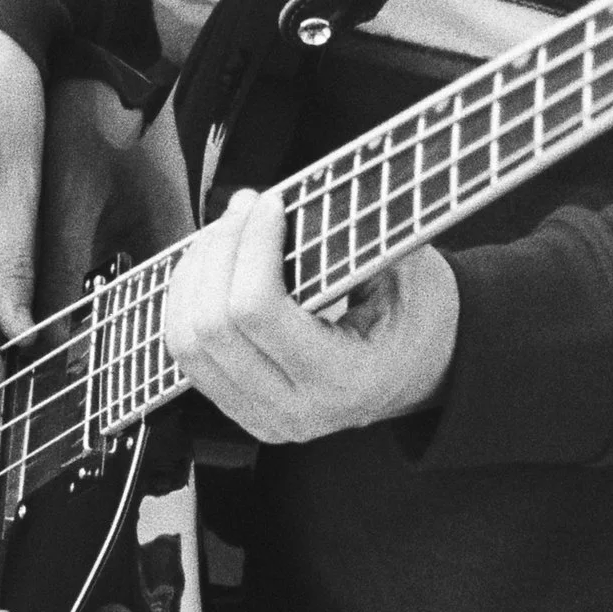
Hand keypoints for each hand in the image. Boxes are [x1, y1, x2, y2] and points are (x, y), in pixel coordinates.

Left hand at [163, 188, 459, 443]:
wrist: (425, 369)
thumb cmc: (421, 316)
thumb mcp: (409, 273)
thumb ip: (360, 239)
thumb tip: (310, 194)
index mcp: (343, 380)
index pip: (260, 312)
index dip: (253, 245)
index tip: (272, 203)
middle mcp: (296, 411)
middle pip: (213, 328)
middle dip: (220, 250)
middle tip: (246, 206)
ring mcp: (263, 418)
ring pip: (188, 344)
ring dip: (196, 274)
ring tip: (224, 229)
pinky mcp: (242, 409)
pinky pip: (187, 357)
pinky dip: (187, 303)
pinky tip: (209, 264)